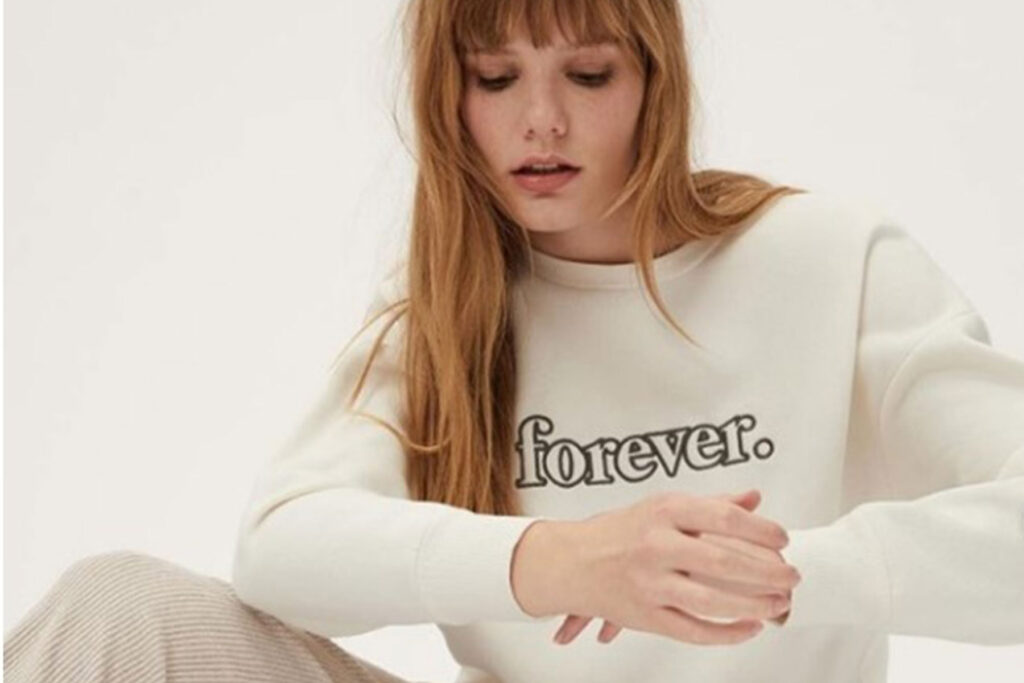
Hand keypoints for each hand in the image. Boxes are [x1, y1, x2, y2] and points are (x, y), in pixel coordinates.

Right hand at [549, 488, 798, 645]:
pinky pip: (693, 629)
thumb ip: (711, 504)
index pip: (724, 517)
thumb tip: (754, 498)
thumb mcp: (663, 507)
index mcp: (664, 511)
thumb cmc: (621, 531)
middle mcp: (656, 544)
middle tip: (792, 576)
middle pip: (723, 560)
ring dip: (753, 604)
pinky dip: (726, 633)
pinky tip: (749, 628)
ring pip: (711, 599)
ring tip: (779, 603)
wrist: (570, 562)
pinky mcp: (644, 615)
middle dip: (767, 571)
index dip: (761, 530)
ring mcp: (649, 582)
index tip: (783, 539)